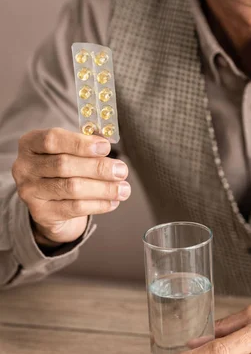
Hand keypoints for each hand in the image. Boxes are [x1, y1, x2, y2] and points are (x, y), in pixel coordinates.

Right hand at [12, 127, 130, 244]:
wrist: (49, 201)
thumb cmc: (64, 168)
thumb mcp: (70, 150)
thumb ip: (86, 143)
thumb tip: (107, 140)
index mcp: (29, 143)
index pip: (52, 139)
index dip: (80, 143)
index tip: (106, 147)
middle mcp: (24, 167)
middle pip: (64, 165)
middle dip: (98, 168)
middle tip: (121, 171)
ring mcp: (30, 192)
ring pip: (72, 188)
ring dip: (103, 189)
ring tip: (123, 189)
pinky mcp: (41, 213)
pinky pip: (74, 208)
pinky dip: (98, 204)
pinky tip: (113, 201)